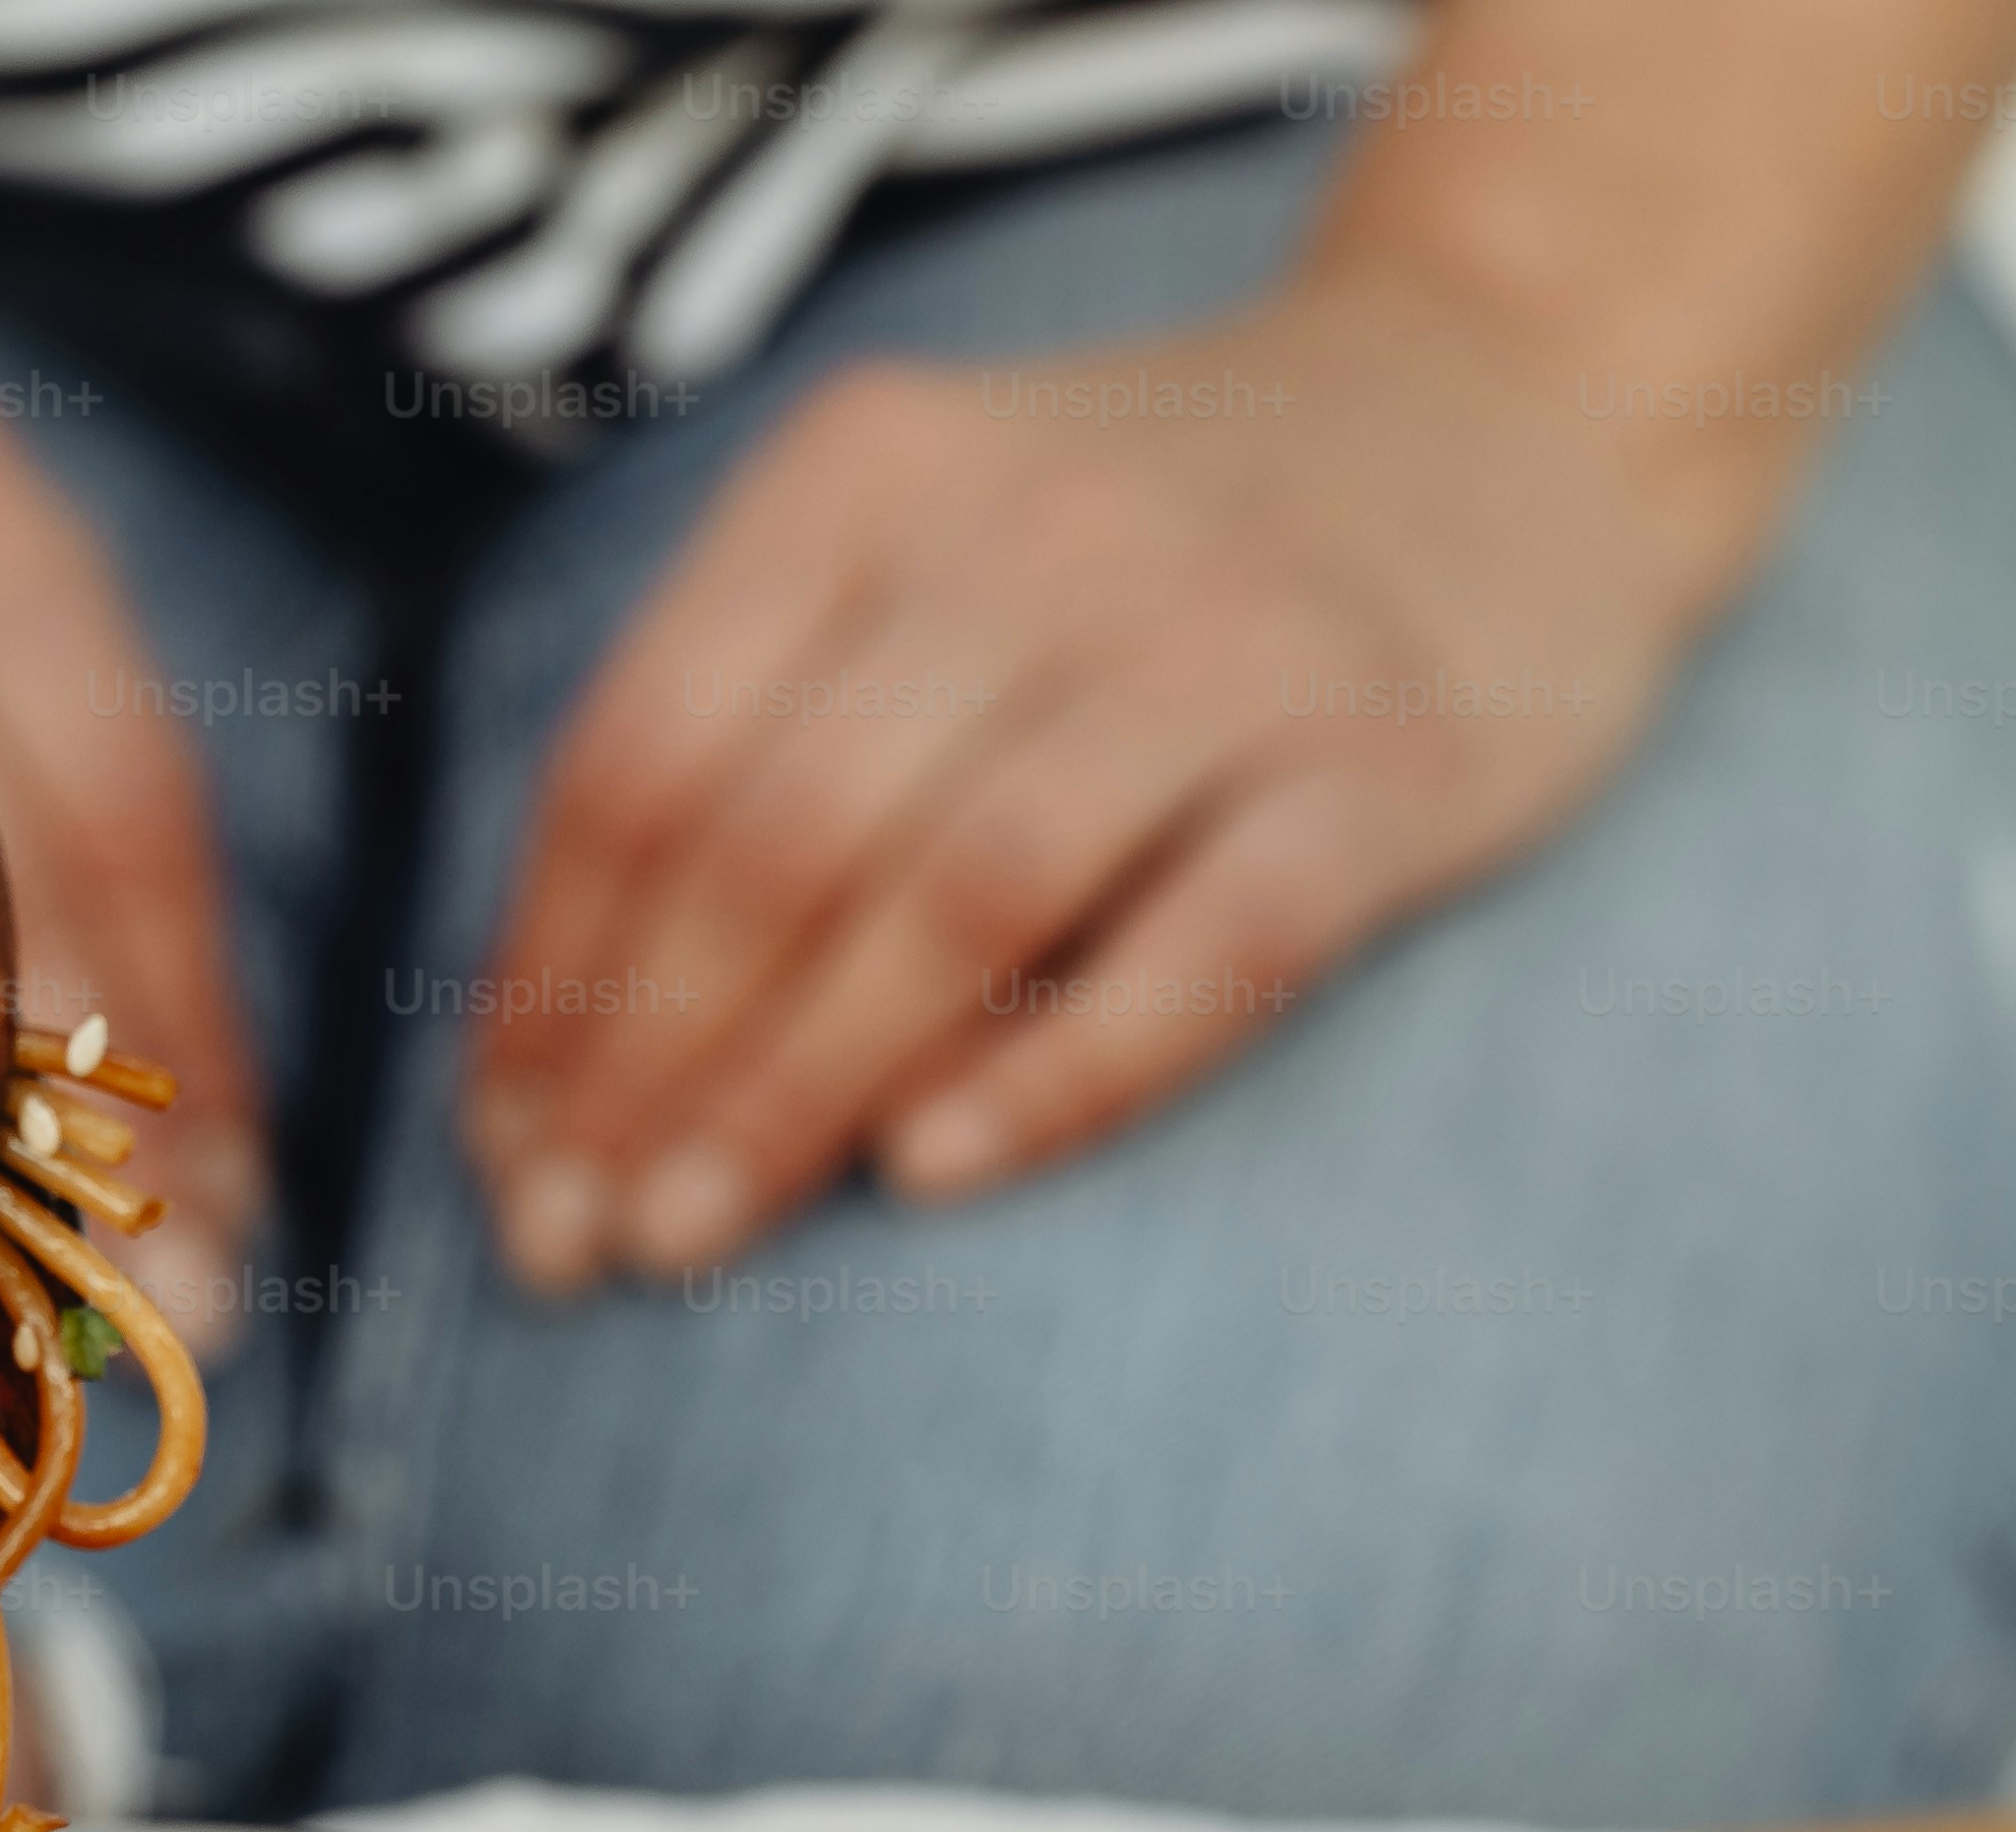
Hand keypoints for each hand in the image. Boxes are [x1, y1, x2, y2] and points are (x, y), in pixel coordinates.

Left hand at [467, 266, 1743, 1291]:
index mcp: (872, 474)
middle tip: (569, 1240)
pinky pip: (1214, 937)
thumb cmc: (1147, 546)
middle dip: (642, 1061)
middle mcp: (1037, 532)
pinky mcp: (1389, 762)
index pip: (646, 751)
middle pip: (778, 835)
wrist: (1516, 406)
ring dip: (798, 1086)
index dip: (548, 971)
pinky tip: (933, 1171)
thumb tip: (565, 1061)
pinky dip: (1064, 1063)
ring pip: (963, 893)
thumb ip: (759, 740)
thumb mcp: (923, 554)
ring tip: (690, 1239)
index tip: (500, 1152)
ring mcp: (1227, 642)